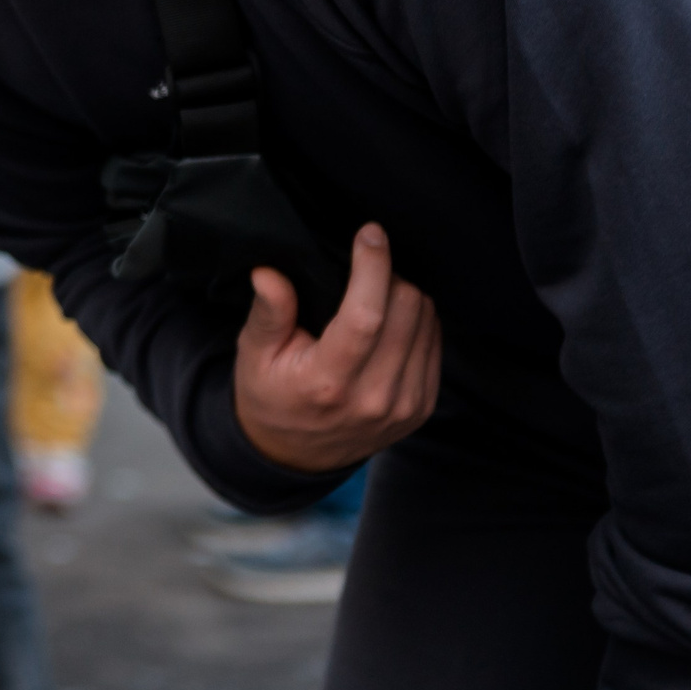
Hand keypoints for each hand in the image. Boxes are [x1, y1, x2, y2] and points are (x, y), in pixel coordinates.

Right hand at [233, 223, 439, 471]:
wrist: (295, 455)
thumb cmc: (271, 396)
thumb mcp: (254, 355)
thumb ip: (268, 313)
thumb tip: (269, 273)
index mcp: (328, 382)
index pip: (366, 315)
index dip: (373, 266)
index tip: (369, 233)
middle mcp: (374, 398)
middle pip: (406, 309)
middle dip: (388, 275)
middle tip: (362, 270)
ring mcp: (404, 406)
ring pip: (427, 321)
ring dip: (405, 296)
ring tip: (374, 296)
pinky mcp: (422, 408)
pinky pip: (436, 343)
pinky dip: (417, 321)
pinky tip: (391, 322)